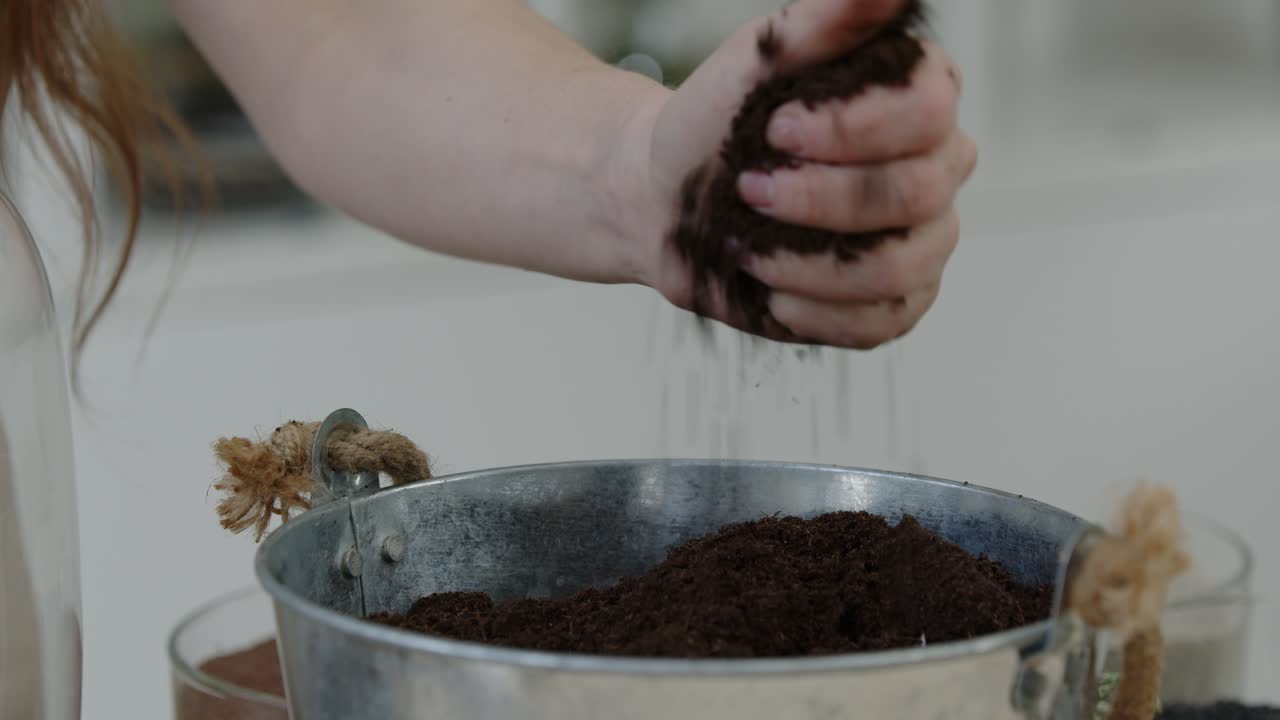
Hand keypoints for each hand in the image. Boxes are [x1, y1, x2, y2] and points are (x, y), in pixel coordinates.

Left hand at [628, 0, 974, 348]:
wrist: (666, 198)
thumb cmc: (716, 125)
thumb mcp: (759, 59)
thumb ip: (826, 18)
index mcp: (917, 99)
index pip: (929, 108)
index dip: (851, 127)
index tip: (777, 128)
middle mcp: (936, 169)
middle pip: (917, 192)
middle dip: (819, 198)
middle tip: (749, 187)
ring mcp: (921, 243)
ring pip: (900, 266)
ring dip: (807, 260)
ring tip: (749, 244)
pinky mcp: (893, 304)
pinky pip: (879, 323)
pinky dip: (813, 310)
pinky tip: (771, 286)